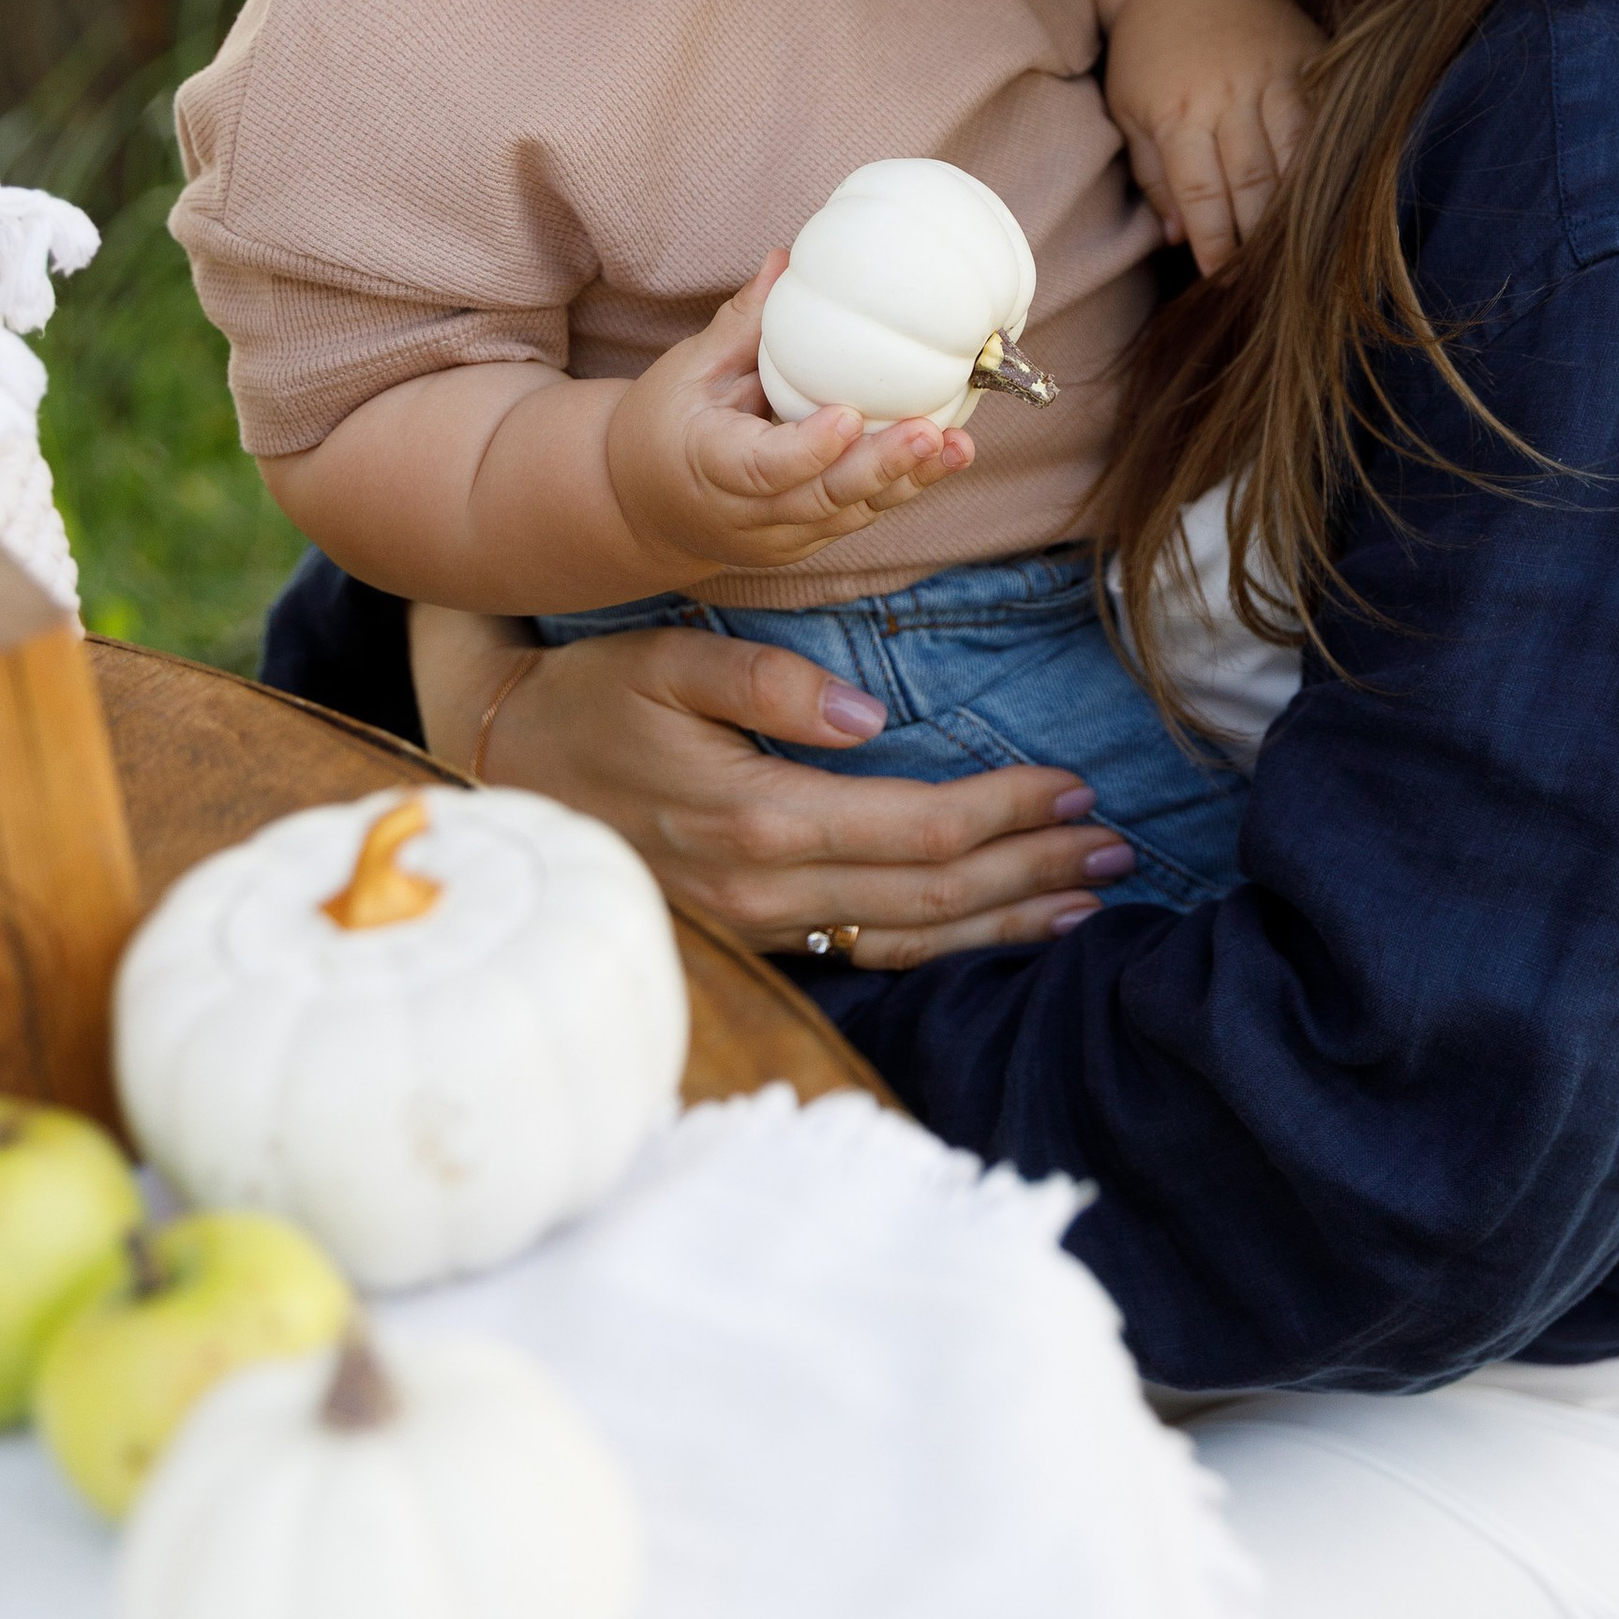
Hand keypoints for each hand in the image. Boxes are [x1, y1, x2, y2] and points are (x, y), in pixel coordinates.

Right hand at [414, 604, 1132, 965]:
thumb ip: (771, 682)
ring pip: (911, 943)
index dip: (1009, 811)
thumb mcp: (669, 661)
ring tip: (1087, 896)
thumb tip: (871, 716)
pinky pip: (870, 957)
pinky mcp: (754, 938)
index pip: (921, 830)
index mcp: (758, 820)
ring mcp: (759, 929)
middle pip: (934, 898)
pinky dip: (950, 949)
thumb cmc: (591, 701)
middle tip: (1117, 845)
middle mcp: (767, 893)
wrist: (501, 771)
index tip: (1074, 785)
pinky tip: (1001, 931)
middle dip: (1034, 870)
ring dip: (1008, 921)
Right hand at [607, 252, 974, 576]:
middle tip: (929, 433)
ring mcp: (776, 538)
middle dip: (878, 468)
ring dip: (906, 483)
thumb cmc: (665, 423)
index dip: (808, 449)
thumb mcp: (688, 368)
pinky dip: (899, 489)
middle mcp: (743, 514)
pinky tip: (944, 458)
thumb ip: (742, 324)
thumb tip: (787, 259)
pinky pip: (855, 516)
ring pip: (846, 515)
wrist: (640, 504)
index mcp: (707, 465)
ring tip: (958, 448)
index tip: (849, 416)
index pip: (761, 468)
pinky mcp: (802, 542)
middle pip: (818, 500)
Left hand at [1105, 0, 1319, 278]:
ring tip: (1302, 248)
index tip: (1223, 280)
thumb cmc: (1149, 47)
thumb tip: (1175, 237)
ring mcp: (1271, 76)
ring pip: (1294, 155)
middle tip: (1267, 279)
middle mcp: (1227, 97)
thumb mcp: (1129, 106)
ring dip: (1298, 207)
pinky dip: (1329, 158)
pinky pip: (1324, 118)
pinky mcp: (1307, 59)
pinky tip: (1334, 193)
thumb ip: (1151, 172)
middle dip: (1259, 237)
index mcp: (1177, 112)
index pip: (1201, 193)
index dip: (1216, 242)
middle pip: (1251, 182)